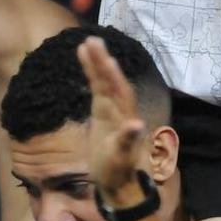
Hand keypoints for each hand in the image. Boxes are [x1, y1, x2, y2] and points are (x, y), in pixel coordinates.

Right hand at [76, 36, 145, 198]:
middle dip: (103, 61)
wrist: (116, 181)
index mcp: (125, 116)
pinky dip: (91, 72)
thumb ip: (127, 140)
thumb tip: (136, 124)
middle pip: (111, 80)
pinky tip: (84, 57)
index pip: (119, 91)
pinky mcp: (101, 111)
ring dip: (96, 62)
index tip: (107, 58)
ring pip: (103, 81)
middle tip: (92, 40)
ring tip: (86, 42)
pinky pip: (96, 87)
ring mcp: (111, 108)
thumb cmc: (118, 170)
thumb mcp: (121, 158)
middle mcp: (119, 108)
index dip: (113, 75)